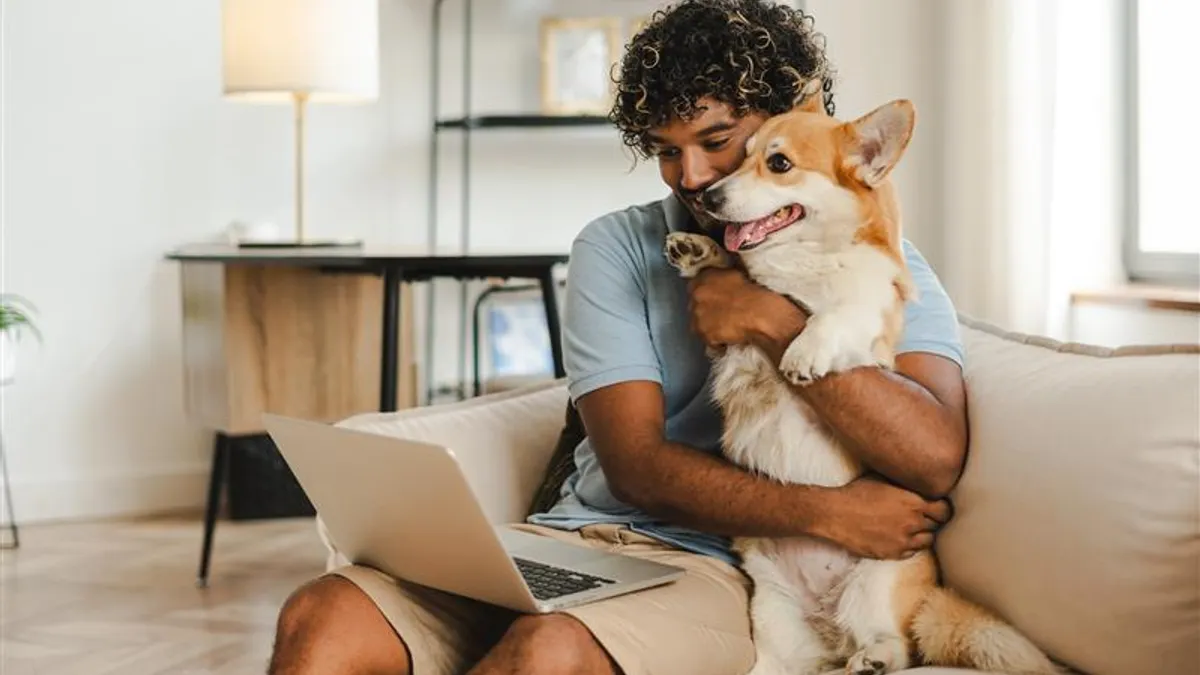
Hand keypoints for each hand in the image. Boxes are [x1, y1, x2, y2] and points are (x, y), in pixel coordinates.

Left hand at [687, 268, 805, 351]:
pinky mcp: (704, 334)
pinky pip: (708, 339)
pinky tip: (729, 338)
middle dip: (705, 309)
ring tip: (725, 327)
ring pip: (698, 323)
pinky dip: (716, 341)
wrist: (760, 313)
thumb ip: (721, 277)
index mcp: (703, 278)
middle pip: (695, 305)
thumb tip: (720, 279)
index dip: (705, 293)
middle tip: (721, 313)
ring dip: (709, 325)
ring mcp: (698, 316)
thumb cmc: (754, 292)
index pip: (695, 285)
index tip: (712, 298)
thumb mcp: (736, 274)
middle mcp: (696, 295)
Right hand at [815, 473, 952, 559]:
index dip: (942, 508)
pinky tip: (900, 537)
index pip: (944, 510)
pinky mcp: (892, 553)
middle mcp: (913, 522)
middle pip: (937, 525)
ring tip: (912, 528)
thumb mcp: (882, 478)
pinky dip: (909, 545)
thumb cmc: (856, 492)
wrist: (835, 513)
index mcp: (914, 502)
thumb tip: (915, 478)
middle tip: (924, 517)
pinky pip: (911, 552)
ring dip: (923, 534)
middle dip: (932, 520)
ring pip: (927, 541)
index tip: (937, 507)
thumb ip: (903, 483)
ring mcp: (903, 540)